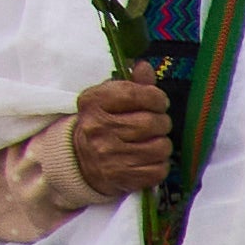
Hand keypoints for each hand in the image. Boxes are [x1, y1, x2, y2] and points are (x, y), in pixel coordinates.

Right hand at [64, 73, 183, 200]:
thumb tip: (144, 68)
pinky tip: (147, 159)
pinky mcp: (122, 177)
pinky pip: (160, 169)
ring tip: (150, 141)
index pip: (135, 94)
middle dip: (162, 122)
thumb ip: (131, 83)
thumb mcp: (109, 99)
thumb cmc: (103, 124)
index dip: (155, 97)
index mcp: (93, 103)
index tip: (158, 102)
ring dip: (162, 144)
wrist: (82, 161)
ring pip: (161, 146)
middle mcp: (98, 128)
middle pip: (152, 122)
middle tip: (156, 124)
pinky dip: (160, 164)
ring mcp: (109, 155)